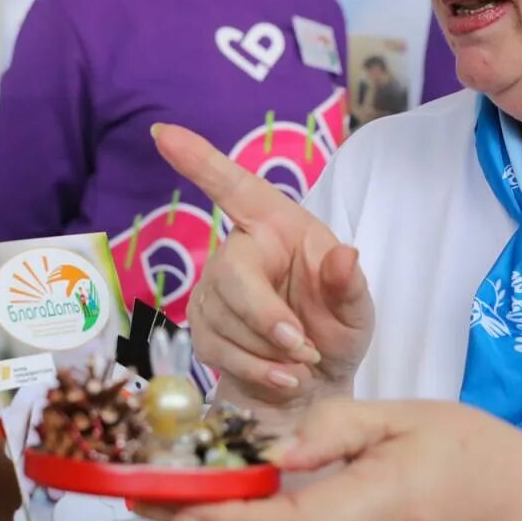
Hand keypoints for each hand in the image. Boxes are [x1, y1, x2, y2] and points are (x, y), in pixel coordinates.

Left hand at [151, 399, 513, 520]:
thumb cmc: (472, 458)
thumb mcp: (408, 417)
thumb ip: (333, 430)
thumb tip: (267, 453)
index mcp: (391, 507)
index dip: (232, 520)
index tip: (178, 500)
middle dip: (207, 520)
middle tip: (147, 490)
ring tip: (181, 489)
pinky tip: (245, 507)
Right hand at [152, 124, 373, 406]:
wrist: (318, 387)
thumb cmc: (336, 331)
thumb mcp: (357, 311)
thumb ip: (349, 286)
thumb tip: (345, 256)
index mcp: (277, 227)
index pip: (236, 188)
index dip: (199, 160)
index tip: (163, 133)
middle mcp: (239, 252)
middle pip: (229, 273)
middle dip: (265, 316)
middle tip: (304, 347)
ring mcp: (213, 293)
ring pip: (225, 320)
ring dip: (270, 351)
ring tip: (304, 362)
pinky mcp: (201, 331)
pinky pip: (218, 351)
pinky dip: (257, 370)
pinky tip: (285, 378)